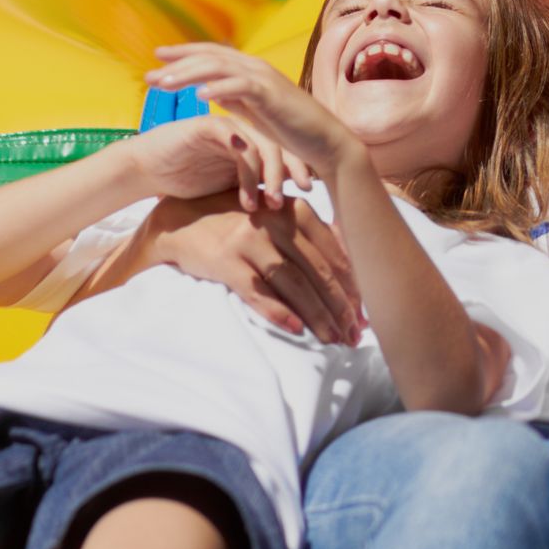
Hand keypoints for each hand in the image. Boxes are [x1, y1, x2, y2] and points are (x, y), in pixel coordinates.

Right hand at [123, 116, 310, 211]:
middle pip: (280, 145)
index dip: (300, 169)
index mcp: (251, 142)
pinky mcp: (209, 126)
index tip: (310, 194)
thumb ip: (255, 188)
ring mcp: (227, 127)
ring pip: (263, 145)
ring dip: (268, 178)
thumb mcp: (229, 188)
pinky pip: (237, 143)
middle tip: (302, 195)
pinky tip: (246, 195)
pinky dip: (246, 169)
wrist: (146, 170)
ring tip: (268, 204)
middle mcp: (243, 131)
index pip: (284, 150)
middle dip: (294, 171)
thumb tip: (290, 211)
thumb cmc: (186, 181)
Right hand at [130, 191, 363, 343]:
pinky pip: (256, 290)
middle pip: (318, 271)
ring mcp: (249, 241)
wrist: (182, 219)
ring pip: (293, 283)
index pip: (335, 254)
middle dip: (341, 307)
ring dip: (317, 315)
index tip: (366, 313)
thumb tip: (354, 273)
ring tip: (333, 338)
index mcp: (296, 210)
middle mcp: (276, 222)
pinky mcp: (225, 260)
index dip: (353, 287)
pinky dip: (277, 311)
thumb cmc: (242, 222)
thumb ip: (313, 237)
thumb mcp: (279, 218)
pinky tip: (296, 328)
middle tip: (355, 334)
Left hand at [147, 43, 353, 175]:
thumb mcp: (256, 110)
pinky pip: (240, 87)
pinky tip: (199, 95)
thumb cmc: (293, 130)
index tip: (157, 57)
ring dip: (188, 74)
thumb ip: (235, 97)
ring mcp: (264, 79)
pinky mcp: (271, 95)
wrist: (325, 141)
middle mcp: (256, 67)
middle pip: (209, 57)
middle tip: (149, 75)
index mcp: (251, 70)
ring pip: (219, 68)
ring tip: (164, 84)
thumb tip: (210, 90)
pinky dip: (219, 88)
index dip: (183, 53)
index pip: (211, 54)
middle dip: (176, 64)